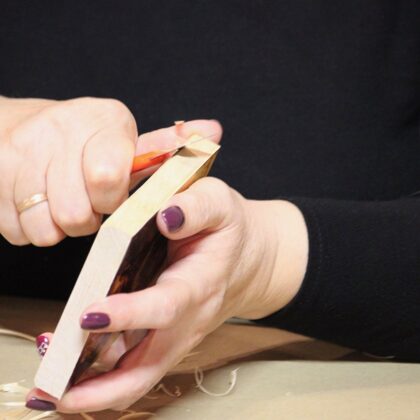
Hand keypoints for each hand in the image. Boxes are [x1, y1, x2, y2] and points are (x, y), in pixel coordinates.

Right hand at [0, 96, 220, 245]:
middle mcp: (58, 132)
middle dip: (88, 219)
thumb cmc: (88, 143)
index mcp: (102, 120)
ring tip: (65, 203)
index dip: (112, 200)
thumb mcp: (130, 140)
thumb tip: (213, 131)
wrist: (22, 130)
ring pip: (47, 228)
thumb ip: (169, 145)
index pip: (108, 178)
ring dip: (61, 226)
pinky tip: (39, 206)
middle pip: (77, 214)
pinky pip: (17, 231)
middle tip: (89, 204)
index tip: (112, 196)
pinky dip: (32, 229)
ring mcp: (19, 156)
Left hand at [28, 179, 307, 411]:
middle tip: (55, 391)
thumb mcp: (219, 202)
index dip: (129, 314)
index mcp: (200, 284)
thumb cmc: (228, 229)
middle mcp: (188, 321)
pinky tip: (68, 374)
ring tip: (49, 390)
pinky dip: (101, 379)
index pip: (165, 306)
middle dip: (103, 388)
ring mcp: (177, 336)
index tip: (88, 315)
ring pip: (138, 378)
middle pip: (148, 367)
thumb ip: (196, 207)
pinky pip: (135, 369)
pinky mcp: (166, 339)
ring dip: (94, 392)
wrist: (247, 258)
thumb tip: (166, 216)